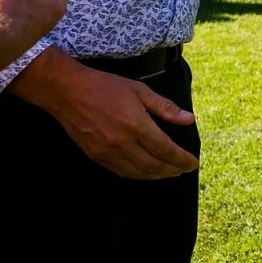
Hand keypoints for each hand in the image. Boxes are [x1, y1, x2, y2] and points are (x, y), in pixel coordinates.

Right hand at [8, 49, 197, 179]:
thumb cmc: (105, 87)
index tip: (193, 163)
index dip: (181, 159)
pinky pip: (121, 171)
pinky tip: (145, 171)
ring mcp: (107, 152)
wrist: (67, 92)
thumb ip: (165, 108)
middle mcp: (122, 143)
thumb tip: (188, 120)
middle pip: (153, 165)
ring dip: (156, 175)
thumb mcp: (140, 90)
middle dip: (172, 170)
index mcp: (136, 125)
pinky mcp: (95, 156)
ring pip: (137, 172)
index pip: (165, 149)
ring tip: (169, 172)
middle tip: (184, 169)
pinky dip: (137, 174)